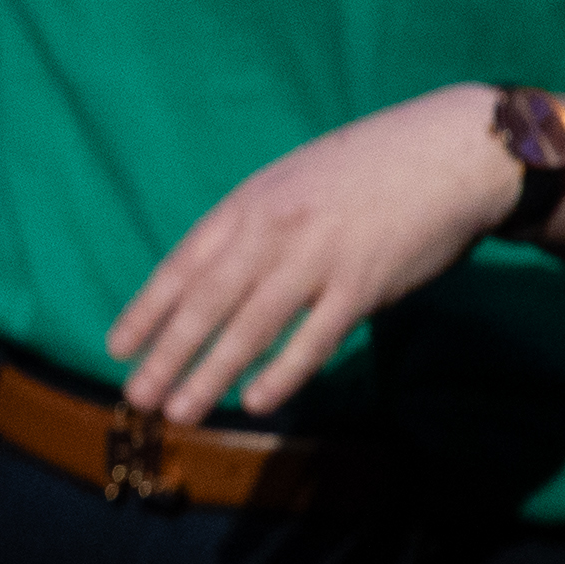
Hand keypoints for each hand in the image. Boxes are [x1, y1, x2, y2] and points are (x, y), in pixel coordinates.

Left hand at [107, 85, 515, 422]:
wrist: (447, 152)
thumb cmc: (365, 170)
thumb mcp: (290, 183)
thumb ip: (253, 228)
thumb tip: (217, 277)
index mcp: (248, 205)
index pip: (183, 265)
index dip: (148, 310)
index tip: (117, 348)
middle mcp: (272, 231)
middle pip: (206, 301)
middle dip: (166, 353)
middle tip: (136, 395)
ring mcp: (317, 258)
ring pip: (251, 326)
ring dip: (211, 372)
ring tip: (180, 411)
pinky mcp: (364, 284)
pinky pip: (314, 337)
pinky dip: (283, 372)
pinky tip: (256, 401)